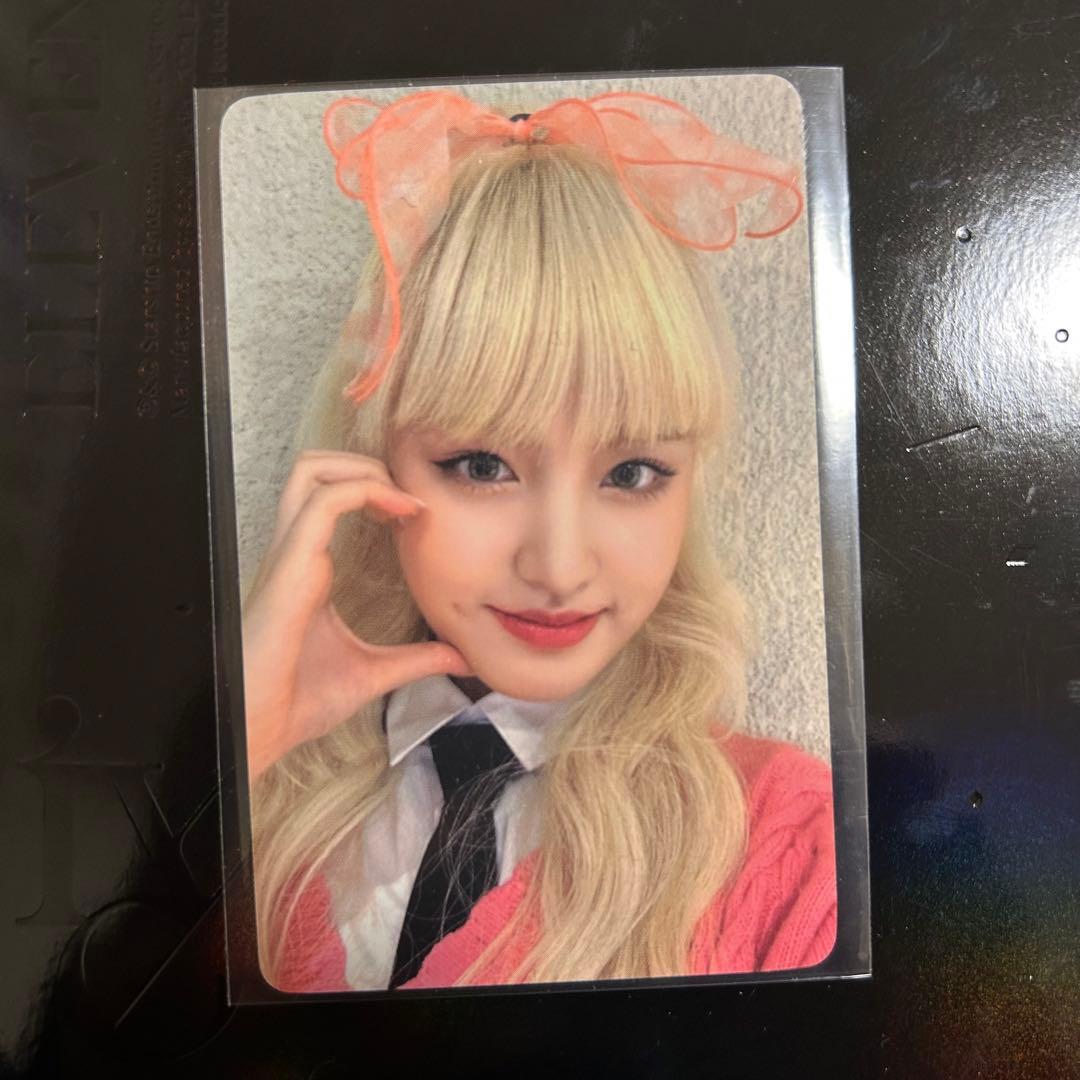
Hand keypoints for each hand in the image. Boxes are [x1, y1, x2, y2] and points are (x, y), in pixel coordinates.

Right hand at [241, 450, 471, 779]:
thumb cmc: (298, 702)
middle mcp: (295, 551)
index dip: (374, 488)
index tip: (418, 512)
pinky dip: (364, 490)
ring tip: (404, 497)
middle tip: (409, 494)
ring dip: (364, 467)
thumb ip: (417, 659)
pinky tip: (401, 512)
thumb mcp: (374, 672)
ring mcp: (289, 554)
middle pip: (313, 467)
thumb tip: (462, 658)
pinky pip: (321, 502)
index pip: (329, 496)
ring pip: (311, 470)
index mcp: (308, 568)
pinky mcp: (290, 565)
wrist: (261, 730)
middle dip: (364, 461)